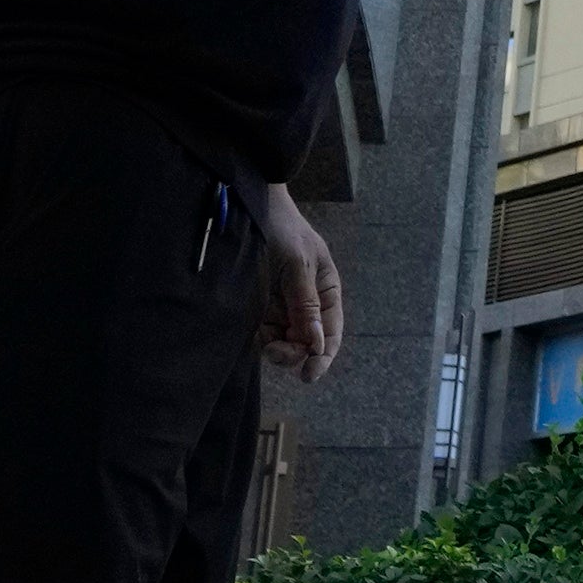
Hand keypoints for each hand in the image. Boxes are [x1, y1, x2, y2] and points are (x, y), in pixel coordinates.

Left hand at [256, 186, 346, 383]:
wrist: (250, 207)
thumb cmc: (283, 230)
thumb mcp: (298, 264)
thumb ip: (306, 304)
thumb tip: (317, 343)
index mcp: (326, 291)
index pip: (331, 332)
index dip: (323, 357)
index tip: (308, 375)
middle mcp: (308, 302)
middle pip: (308, 342)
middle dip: (294, 352)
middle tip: (276, 350)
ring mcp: (284, 305)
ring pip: (284, 341)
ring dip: (276, 347)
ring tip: (264, 341)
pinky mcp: (261, 306)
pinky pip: (264, 332)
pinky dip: (261, 338)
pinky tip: (255, 332)